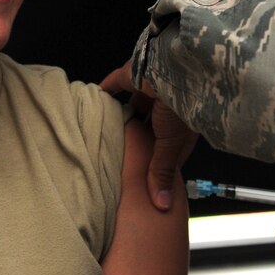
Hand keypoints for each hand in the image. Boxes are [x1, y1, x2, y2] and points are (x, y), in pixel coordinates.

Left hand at [99, 61, 198, 211]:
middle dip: (141, 137)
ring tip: (108, 133)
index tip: (148, 175)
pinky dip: (104, 92)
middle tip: (125, 155)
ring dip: (124, 116)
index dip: (160, 160)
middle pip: (151, 126)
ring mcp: (150, 90)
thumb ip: (161, 171)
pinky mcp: (132, 75)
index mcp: (181, 124)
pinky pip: (114, 85)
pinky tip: (93, 100)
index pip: (169, 147)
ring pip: (134, 105)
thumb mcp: (171, 144)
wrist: (176, 68)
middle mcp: (167, 107)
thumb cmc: (180, 108)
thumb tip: (162, 207)